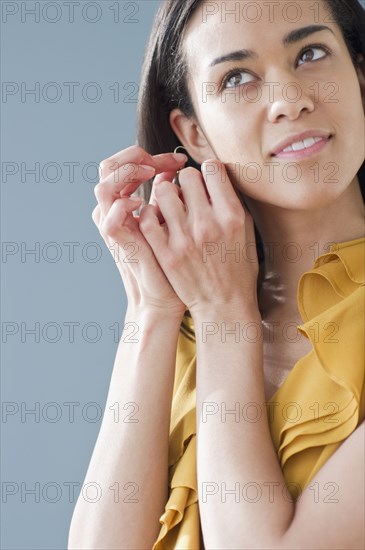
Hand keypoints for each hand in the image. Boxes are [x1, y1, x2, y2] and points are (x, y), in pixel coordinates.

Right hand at [92, 144, 188, 318]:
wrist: (163, 295)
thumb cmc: (170, 260)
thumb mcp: (168, 220)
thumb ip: (165, 195)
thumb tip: (174, 170)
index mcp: (124, 202)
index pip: (127, 164)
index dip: (152, 156)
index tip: (179, 160)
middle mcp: (113, 210)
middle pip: (109, 165)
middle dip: (138, 156)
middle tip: (169, 162)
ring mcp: (111, 225)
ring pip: (104, 184)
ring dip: (129, 172)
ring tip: (153, 173)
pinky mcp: (115, 241)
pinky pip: (110, 214)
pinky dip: (126, 203)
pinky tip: (145, 202)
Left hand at [139, 159, 259, 318]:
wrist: (224, 306)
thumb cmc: (238, 270)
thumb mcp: (247, 232)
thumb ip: (233, 203)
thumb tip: (219, 176)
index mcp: (232, 216)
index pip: (212, 169)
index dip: (207, 171)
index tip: (206, 179)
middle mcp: (208, 223)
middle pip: (186, 176)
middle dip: (187, 181)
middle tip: (188, 193)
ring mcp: (184, 239)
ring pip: (163, 192)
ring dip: (167, 194)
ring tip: (172, 206)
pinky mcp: (166, 253)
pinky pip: (148, 218)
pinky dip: (151, 214)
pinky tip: (159, 220)